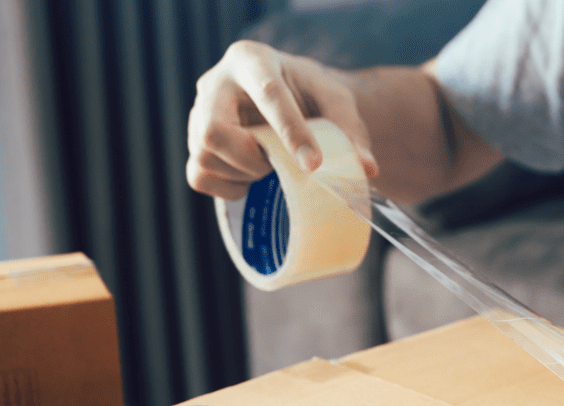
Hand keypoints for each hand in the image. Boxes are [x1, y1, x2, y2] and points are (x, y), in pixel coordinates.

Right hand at [186, 40, 378, 199]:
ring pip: (204, 155)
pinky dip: (226, 188)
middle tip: (276, 163)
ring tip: (269, 167)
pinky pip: (197, 175)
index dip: (290, 133)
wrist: (290, 98)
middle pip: (214, 131)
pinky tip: (250, 180)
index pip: (267, 94)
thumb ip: (351, 131)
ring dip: (243, 173)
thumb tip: (367, 168)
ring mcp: (198, 113)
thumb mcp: (336, 102)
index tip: (313, 165)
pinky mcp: (195, 142)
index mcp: (252, 60)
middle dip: (250, 159)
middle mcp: (216, 83)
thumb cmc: (312, 95)